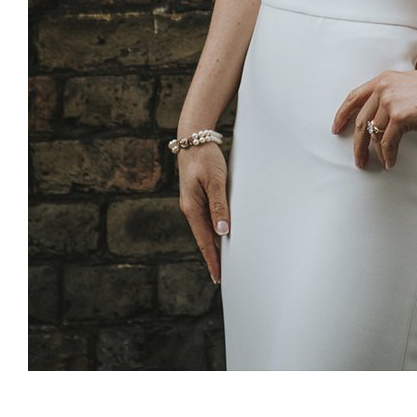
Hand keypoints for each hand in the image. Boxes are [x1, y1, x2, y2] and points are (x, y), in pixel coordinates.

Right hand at [175, 138, 229, 282]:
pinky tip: (222, 234)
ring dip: (215, 244)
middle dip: (213, 257)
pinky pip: (208, 218)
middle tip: (223, 277)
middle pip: (205, 239)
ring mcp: (195, 203)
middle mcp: (191, 209)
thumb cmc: (206, 158)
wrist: (194, 138)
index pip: (205, 241)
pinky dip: (215, 230)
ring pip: (206, 229)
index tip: (218, 278)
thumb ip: (219, 205)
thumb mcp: (214, 180)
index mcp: (192, 209)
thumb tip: (223, 232)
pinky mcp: (200, 195)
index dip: (212, 260)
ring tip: (225, 261)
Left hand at [333, 48, 416, 170]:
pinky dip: (388, 155)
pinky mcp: (400, 117)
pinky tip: (392, 161)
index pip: (354, 97)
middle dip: (357, 144)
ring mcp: (391, 102)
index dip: (342, 114)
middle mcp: (384, 88)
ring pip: (374, 135)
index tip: (336, 128)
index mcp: (385, 79)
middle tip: (358, 159)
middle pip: (361, 121)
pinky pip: (387, 143)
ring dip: (376, 153)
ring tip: (381, 162)